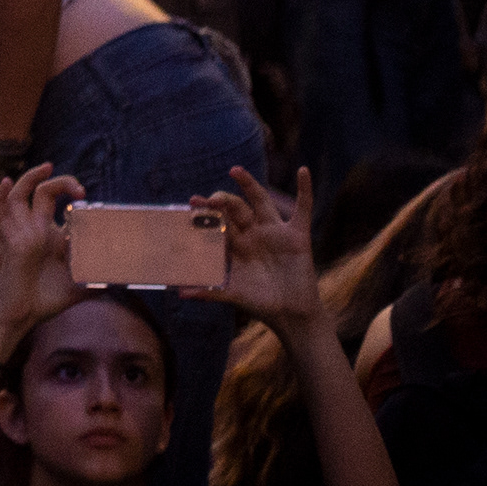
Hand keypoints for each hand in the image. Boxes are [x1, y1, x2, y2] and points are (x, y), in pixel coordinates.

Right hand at [0, 166, 85, 356]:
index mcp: (51, 236)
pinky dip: (0, 196)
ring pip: (21, 195)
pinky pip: (2, 213)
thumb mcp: (80, 287)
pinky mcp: (13, 241)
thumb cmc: (45, 300)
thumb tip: (119, 280)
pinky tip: (6, 182)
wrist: (22, 315)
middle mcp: (36, 229)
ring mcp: (23, 233)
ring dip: (31, 178)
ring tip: (47, 167)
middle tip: (80, 189)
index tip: (90, 200)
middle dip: (62, 183)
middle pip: (43, 193)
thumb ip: (96, 280)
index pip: (62, 208)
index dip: (75, 199)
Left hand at [182, 166, 321, 333]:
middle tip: (209, 199)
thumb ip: (208, 291)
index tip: (191, 203)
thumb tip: (181, 293)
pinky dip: (305, 190)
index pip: (218, 222)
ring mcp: (275, 232)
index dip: (205, 213)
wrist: (291, 314)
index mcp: (235, 244)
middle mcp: (253, 233)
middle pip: (235, 208)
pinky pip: (304, 209)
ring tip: (234, 170)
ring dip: (248, 185)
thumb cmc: (260, 303)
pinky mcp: (297, 236)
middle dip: (221, 201)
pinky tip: (303, 170)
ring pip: (260, 201)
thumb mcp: (232, 294)